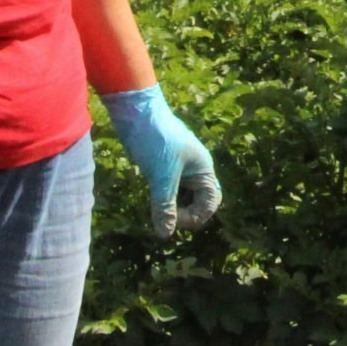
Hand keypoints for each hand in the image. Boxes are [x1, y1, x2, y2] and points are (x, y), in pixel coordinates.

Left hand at [101, 83, 221, 238]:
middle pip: (199, 201)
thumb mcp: (161, 176)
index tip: (173, 218)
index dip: (195, 216)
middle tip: (165, 217)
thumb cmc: (155, 139)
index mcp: (203, 169)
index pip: (210, 203)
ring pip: (181, 196)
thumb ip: (164, 206)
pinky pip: (168, 188)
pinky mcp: (163, 165)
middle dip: (185, 214)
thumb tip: (165, 234)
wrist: (136, 111)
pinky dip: (161, 197)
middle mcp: (195, 169)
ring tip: (156, 210)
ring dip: (171, 206)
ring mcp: (179, 167)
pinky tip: (149, 198)